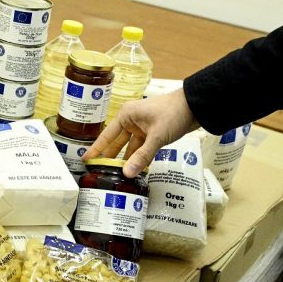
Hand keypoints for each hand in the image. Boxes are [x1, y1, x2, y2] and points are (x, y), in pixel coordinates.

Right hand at [82, 89, 198, 177]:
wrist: (196, 106)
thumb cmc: (174, 113)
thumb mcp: (156, 136)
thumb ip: (142, 156)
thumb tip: (127, 173)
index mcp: (126, 116)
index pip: (106, 136)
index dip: (96, 149)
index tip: (86, 159)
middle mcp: (131, 121)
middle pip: (117, 143)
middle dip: (110, 158)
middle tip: (99, 172)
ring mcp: (142, 127)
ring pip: (131, 148)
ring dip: (127, 160)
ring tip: (118, 175)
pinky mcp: (152, 133)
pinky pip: (142, 148)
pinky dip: (140, 158)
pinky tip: (136, 170)